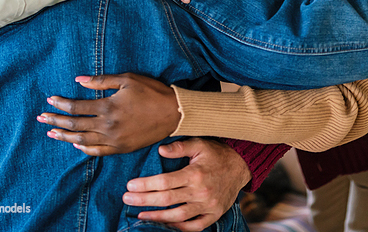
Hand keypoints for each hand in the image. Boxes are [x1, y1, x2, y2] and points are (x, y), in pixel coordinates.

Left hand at [37, 73, 179, 153]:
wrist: (173, 113)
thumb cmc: (152, 92)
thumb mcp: (128, 80)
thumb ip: (101, 81)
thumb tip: (78, 81)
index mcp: (108, 107)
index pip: (77, 107)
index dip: (61, 104)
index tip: (49, 100)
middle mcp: (108, 126)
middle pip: (75, 125)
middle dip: (56, 121)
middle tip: (41, 118)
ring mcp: (114, 140)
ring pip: (82, 140)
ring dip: (65, 136)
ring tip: (51, 132)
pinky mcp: (121, 148)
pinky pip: (97, 151)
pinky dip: (83, 148)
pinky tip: (75, 144)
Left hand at [123, 138, 251, 231]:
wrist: (241, 165)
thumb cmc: (217, 153)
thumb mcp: (200, 143)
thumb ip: (179, 147)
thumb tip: (159, 150)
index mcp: (195, 173)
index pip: (164, 182)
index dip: (145, 185)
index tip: (130, 185)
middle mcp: (200, 192)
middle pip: (167, 200)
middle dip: (144, 201)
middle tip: (127, 199)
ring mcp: (208, 206)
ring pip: (178, 216)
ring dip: (157, 217)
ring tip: (141, 215)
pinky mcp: (214, 214)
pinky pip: (194, 226)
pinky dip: (178, 227)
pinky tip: (165, 223)